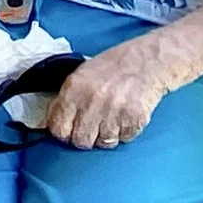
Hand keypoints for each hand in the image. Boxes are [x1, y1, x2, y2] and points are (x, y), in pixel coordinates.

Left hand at [45, 39, 169, 148]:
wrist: (149, 60)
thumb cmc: (115, 65)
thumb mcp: (83, 73)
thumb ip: (67, 98)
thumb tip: (53, 122)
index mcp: (74, 88)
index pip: (58, 128)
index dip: (62, 132)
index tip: (68, 131)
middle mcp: (92, 101)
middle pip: (80, 141)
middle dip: (85, 137)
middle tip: (92, 126)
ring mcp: (113, 112)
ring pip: (102, 143)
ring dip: (106, 135)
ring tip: (112, 117)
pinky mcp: (134, 120)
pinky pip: (123, 139)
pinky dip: (124, 132)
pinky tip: (126, 116)